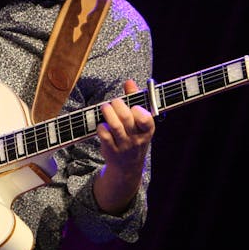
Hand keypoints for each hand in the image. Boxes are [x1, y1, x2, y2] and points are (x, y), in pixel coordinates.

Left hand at [94, 79, 154, 213]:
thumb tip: (129, 82)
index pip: (146, 119)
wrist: (127, 167)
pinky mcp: (111, 150)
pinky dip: (101, 127)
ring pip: (114, 126)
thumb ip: (135, 100)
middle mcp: (137, 139)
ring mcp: (124, 146)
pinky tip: (101, 124)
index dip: (138, 110)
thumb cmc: (134, 137)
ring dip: (107, 112)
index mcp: (147, 130)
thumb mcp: (140, 122)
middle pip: (126, 118)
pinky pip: (104, 135)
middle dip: (118, 105)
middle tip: (114, 102)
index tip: (133, 106)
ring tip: (105, 107)